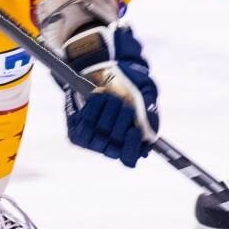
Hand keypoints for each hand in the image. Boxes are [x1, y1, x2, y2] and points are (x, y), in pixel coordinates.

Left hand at [62, 25, 158, 167]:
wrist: (103, 70)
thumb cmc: (129, 82)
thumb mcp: (145, 90)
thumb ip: (150, 110)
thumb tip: (149, 133)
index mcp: (131, 142)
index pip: (129, 159)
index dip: (132, 148)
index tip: (134, 131)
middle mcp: (111, 146)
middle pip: (115, 147)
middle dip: (122, 121)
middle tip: (124, 103)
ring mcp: (93, 142)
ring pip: (101, 136)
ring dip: (109, 113)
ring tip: (112, 97)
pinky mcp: (78, 134)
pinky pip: (85, 127)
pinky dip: (93, 109)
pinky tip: (98, 98)